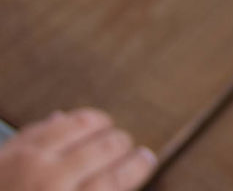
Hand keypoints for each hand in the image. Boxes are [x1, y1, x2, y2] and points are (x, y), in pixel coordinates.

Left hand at [0, 108, 155, 190]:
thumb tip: (113, 183)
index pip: (116, 180)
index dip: (136, 166)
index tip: (148, 156)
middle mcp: (50, 180)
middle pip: (102, 149)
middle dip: (121, 144)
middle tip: (128, 143)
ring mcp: (24, 162)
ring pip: (74, 126)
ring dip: (95, 123)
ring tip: (105, 124)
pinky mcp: (3, 153)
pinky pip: (39, 127)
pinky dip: (57, 122)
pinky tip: (65, 119)